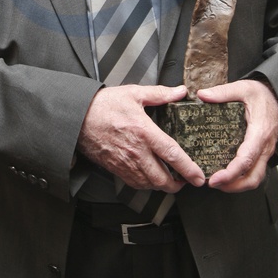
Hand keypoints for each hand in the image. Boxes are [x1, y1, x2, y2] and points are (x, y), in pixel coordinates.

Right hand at [77, 84, 205, 191]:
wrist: (78, 117)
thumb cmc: (105, 104)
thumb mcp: (134, 93)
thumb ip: (160, 94)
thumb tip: (180, 92)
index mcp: (144, 132)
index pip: (172, 155)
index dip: (189, 169)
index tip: (200, 177)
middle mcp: (136, 152)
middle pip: (162, 179)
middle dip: (178, 185)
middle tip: (186, 180)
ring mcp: (125, 163)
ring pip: (149, 184)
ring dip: (162, 185)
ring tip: (171, 179)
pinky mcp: (116, 168)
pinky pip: (135, 183)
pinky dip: (147, 184)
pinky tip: (151, 176)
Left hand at [198, 80, 277, 192]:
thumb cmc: (262, 94)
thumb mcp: (243, 87)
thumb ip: (223, 92)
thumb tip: (202, 95)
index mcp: (259, 132)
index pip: (246, 159)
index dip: (230, 173)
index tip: (215, 179)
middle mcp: (265, 146)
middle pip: (253, 177)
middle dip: (233, 186)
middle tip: (213, 183)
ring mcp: (265, 151)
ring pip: (255, 177)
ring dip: (238, 185)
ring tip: (218, 182)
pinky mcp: (263, 152)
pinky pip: (255, 170)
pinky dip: (242, 177)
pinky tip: (227, 173)